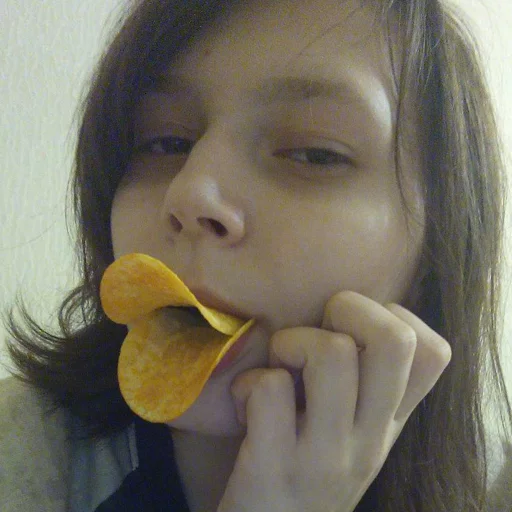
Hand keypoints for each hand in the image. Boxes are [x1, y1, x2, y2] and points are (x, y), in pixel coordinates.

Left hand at [217, 291, 450, 511]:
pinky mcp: (276, 467)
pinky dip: (248, 383)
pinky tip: (247, 405)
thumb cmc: (306, 469)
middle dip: (348, 308)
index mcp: (390, 423)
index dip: (392, 317)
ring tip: (279, 369)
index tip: (351, 330)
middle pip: (394, 340)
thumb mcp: (350, 432)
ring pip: (330, 353)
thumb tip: (349, 313)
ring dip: (291, 343)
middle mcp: (371, 439)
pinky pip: (270, 388)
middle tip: (317, 332)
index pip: (433, 352)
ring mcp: (327, 456)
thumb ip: (362, 385)